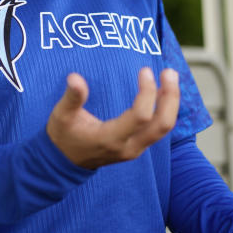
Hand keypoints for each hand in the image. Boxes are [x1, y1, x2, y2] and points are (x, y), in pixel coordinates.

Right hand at [46, 67, 179, 168]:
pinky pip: (159, 129)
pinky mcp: (137, 146)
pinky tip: (164, 92)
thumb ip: (72, 98)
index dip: (147, 92)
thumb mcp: (62, 115)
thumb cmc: (63, 136)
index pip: (140, 117)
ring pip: (164, 128)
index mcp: (110, 139)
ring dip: (171, 102)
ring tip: (170, 77)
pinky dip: (165, 109)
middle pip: (162, 125)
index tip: (145, 71)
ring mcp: (135, 149)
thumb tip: (74, 78)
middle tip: (169, 72)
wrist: (64, 162)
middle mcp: (128, 147)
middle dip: (170, 97)